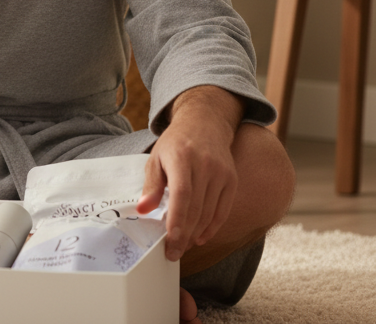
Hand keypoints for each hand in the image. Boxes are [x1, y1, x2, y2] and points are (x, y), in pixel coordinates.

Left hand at [137, 86, 243, 261]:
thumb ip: (151, 185)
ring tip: (183, 246)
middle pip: (196, 208)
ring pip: (210, 212)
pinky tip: (200, 237)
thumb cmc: (175, 143)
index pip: (182, 195)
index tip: (171, 241)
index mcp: (182, 158)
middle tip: (173, 252)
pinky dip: (212, 227)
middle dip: (184, 235)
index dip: (177, 221)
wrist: (205, 123)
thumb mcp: (156, 158)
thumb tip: (143, 210)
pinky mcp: (232, 180)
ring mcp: (221, 173)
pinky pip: (223, 210)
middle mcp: (205, 165)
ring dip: (196, 234)